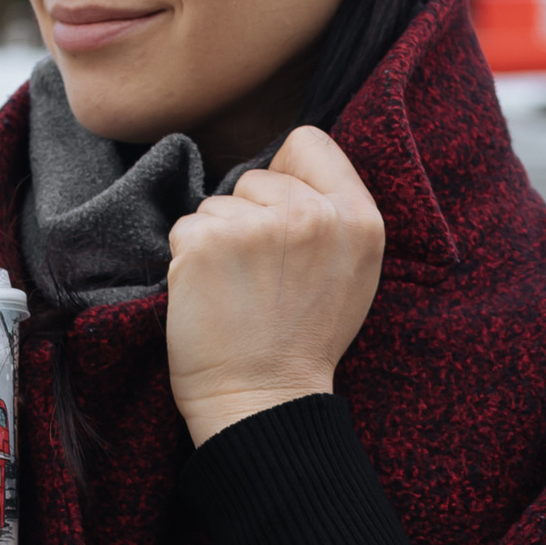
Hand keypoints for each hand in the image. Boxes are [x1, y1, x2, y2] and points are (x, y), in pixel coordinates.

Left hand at [164, 125, 384, 446]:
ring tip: (239, 292)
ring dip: (218, 241)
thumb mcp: (351, 272)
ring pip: (218, 203)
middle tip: (263, 278)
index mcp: (358, 219)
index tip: (284, 220)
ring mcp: (257, 227)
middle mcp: (312, 215)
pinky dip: (189, 260)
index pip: (310, 142)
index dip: (288, 176)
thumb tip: (290, 170)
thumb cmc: (302, 342)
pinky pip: (186, 227)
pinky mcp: (208, 242)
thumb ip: (334, 214)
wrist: (263, 402)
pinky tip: (212, 297)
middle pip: (257, 176)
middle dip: (250, 217)